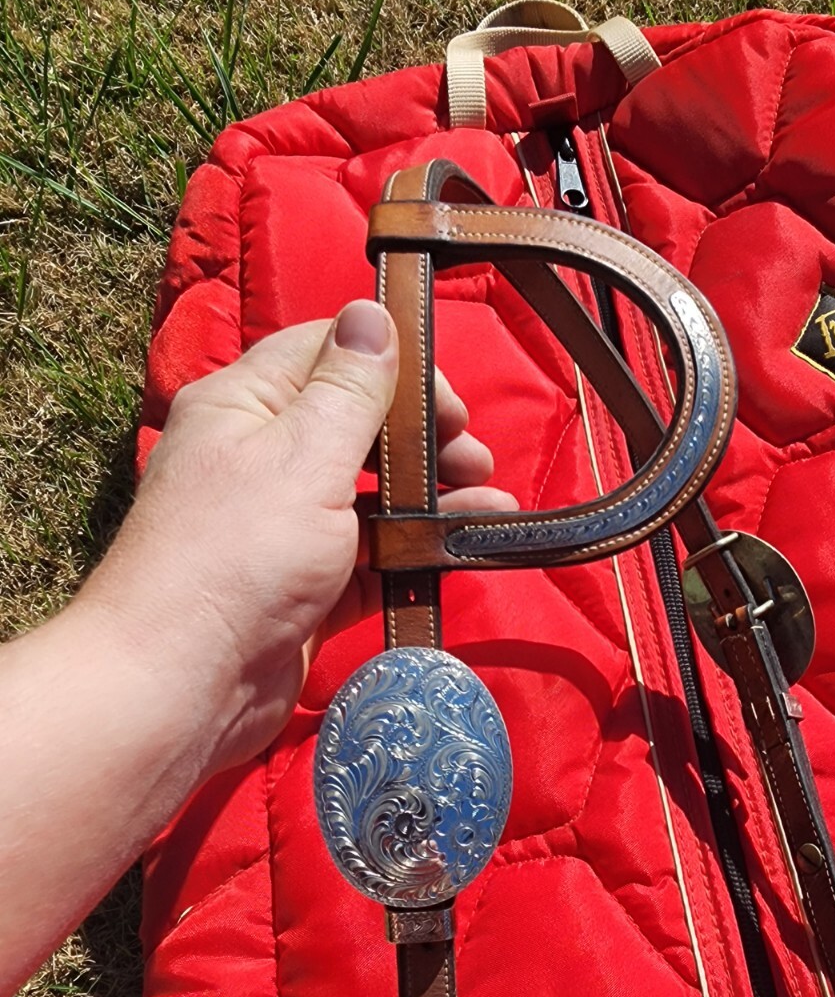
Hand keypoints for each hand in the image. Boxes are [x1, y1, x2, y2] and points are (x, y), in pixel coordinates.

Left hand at [82, 300, 515, 771]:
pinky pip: (371, 560)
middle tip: (476, 461)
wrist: (182, 684)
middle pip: (357, 427)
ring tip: (491, 507)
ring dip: (433, 497)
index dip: (396, 367)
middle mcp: (260, 460)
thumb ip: (350, 388)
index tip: (452, 406)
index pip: (327, 354)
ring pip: (371, 496)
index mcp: (244, 406)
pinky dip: (416, 552)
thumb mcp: (305, 455)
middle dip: (423, 439)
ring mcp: (282, 530)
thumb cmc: (239, 556)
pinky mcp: (304, 591)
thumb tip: (373, 312)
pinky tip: (466, 549)